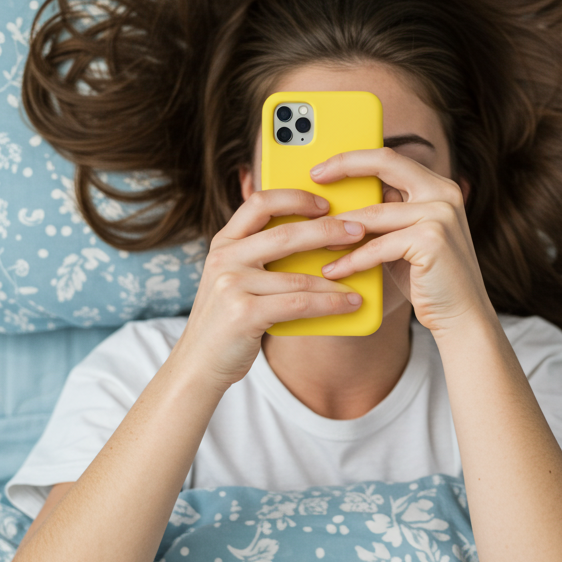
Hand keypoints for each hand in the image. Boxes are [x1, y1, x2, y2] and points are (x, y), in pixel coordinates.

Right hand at [173, 188, 366, 387]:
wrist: (198, 364)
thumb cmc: (227, 320)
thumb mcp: (234, 278)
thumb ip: (259, 256)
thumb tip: (315, 238)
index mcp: (224, 242)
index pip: (260, 202)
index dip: (296, 198)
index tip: (325, 204)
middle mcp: (225, 257)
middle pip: (286, 233)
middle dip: (328, 229)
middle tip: (358, 230)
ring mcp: (231, 284)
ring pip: (299, 276)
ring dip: (337, 277)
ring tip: (363, 275)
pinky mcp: (243, 313)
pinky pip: (299, 304)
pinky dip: (330, 303)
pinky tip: (350, 303)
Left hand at [311, 148, 494, 336]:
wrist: (461, 316)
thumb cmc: (426, 280)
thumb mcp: (404, 239)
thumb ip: (385, 217)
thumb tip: (340, 205)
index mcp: (438, 187)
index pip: (391, 159)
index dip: (354, 159)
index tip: (324, 168)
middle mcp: (443, 194)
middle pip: (385, 164)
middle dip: (345, 166)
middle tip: (315, 178)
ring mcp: (440, 215)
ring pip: (374, 214)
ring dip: (339, 229)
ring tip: (314, 240)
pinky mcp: (431, 241)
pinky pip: (378, 247)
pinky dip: (352, 260)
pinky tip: (333, 270)